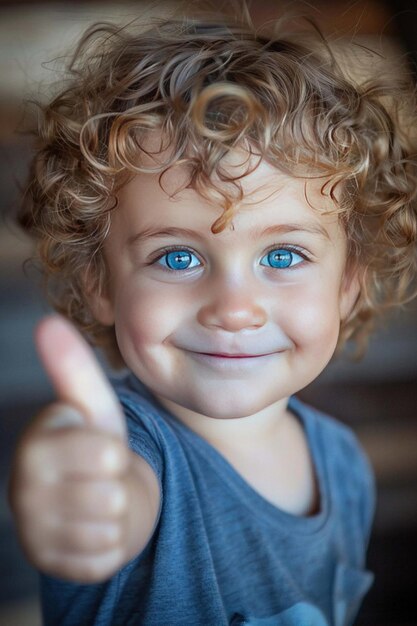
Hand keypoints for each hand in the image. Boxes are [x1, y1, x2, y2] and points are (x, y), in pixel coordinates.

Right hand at [9, 316, 158, 582]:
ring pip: (108, 527)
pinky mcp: (54, 566)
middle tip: (101, 477)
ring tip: (98, 500)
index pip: (104, 453)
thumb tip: (47, 322)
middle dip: (116, 483)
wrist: (98, 498)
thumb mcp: (92, 407)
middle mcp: (24, 491)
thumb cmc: (95, 446)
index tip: (98, 447)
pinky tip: (95, 528)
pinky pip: (105, 557)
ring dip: (115, 513)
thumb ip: (73, 368)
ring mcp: (36, 532)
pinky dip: (111, 543)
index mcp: (35, 446)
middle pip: (109, 493)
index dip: (114, 452)